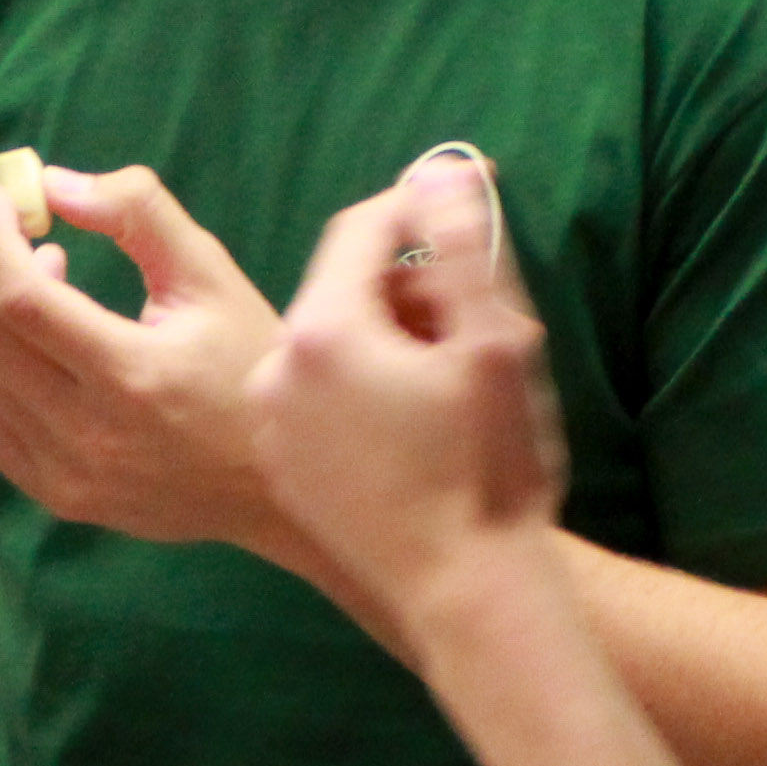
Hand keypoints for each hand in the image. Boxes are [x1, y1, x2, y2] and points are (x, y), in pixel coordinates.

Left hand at [0, 163, 298, 555]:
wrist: (278, 486)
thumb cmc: (252, 367)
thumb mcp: (212, 276)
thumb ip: (138, 214)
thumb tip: (55, 184)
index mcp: (133, 374)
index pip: (22, 301)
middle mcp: (90, 434)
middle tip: (9, 234)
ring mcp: (68, 476)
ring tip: (31, 283)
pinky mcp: (59, 499)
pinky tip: (19, 346)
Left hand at [248, 155, 567, 650]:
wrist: (466, 594)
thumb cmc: (493, 470)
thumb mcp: (497, 346)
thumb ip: (461, 249)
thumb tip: (437, 172)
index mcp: (325, 331)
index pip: (361, 231)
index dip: (417, 209)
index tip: (462, 204)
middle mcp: (275, 373)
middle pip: (338, 289)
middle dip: (402, 286)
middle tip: (465, 313)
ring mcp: (269, 427)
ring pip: (323, 346)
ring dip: (378, 338)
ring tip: (441, 376)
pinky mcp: (280, 470)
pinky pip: (311, 399)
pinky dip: (353, 389)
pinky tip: (407, 424)